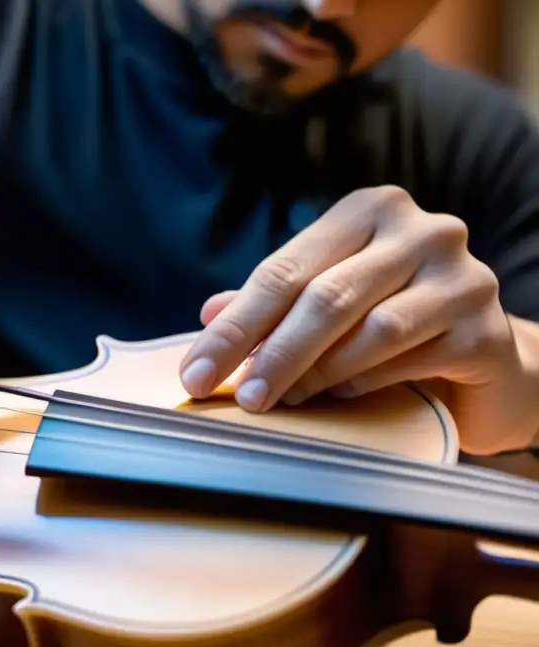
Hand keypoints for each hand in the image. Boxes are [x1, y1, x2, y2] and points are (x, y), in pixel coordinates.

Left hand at [179, 185, 535, 454]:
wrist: (484, 359)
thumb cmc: (392, 324)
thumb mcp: (326, 304)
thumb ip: (275, 304)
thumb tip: (209, 314)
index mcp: (369, 212)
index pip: (283, 271)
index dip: (234, 327)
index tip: (195, 373)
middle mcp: (422, 231)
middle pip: (325, 298)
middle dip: (270, 354)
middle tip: (239, 398)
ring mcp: (461, 277)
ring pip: (370, 331)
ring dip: (315, 373)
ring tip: (282, 399)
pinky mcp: (486, 330)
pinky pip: (409, 361)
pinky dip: (366, 382)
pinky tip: (343, 396)